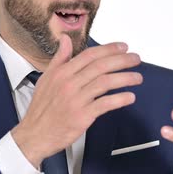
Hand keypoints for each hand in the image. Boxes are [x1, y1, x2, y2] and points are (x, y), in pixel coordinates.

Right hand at [11, 34, 142, 167]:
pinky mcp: (82, 116)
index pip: (89, 55)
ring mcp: (76, 100)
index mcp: (62, 73)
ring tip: (138, 77)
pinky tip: (129, 97)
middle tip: (136, 59)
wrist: (35, 134)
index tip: (123, 47)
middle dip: (122, 61)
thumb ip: (59, 58)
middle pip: (100, 66)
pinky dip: (119, 99)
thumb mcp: (46, 78)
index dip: (109, 49)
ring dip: (125, 78)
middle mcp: (69, 83)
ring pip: (105, 83)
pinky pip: (105, 104)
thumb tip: (65, 39)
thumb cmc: (41, 108)